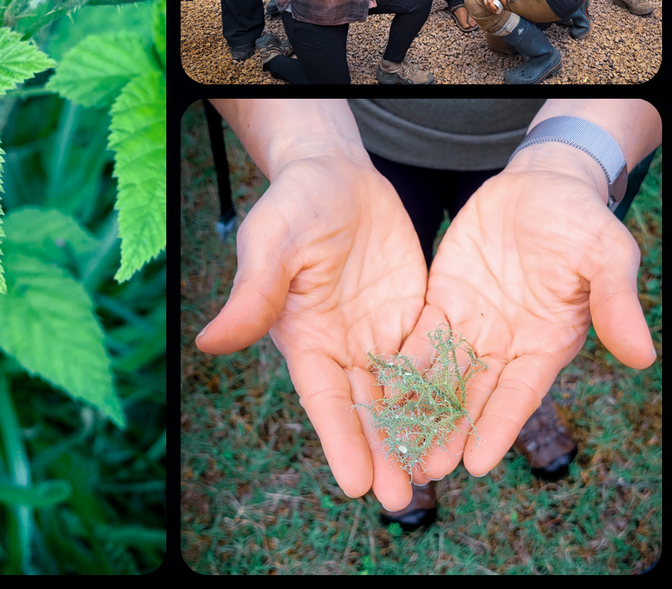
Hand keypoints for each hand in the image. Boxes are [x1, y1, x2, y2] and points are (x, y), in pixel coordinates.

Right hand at [194, 152, 427, 509]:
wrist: (337, 173)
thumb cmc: (294, 204)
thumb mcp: (271, 244)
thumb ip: (252, 295)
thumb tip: (208, 342)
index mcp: (303, 337)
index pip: (323, 399)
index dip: (339, 440)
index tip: (355, 485)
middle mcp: (341, 346)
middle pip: (364, 409)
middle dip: (382, 453)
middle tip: (404, 498)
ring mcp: (378, 335)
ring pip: (400, 395)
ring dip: (416, 434)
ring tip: (438, 476)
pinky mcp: (413, 317)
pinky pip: (430, 362)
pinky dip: (443, 395)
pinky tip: (463, 424)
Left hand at [402, 150, 655, 482]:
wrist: (542, 184)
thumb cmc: (582, 221)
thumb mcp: (606, 255)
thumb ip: (614, 302)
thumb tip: (641, 355)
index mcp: (547, 342)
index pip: (519, 394)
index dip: (497, 427)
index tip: (475, 464)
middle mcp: (507, 340)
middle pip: (474, 394)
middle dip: (448, 430)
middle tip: (419, 469)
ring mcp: (474, 319)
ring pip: (442, 371)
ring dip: (419, 404)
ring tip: (393, 440)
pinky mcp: (445, 294)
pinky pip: (420, 330)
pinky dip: (402, 357)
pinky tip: (376, 381)